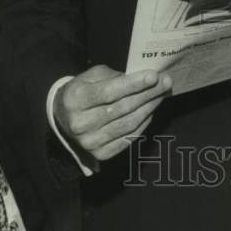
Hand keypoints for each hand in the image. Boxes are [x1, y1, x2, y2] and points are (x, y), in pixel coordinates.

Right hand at [53, 65, 171, 161]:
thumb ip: (115, 76)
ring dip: (149, 108)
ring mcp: (90, 142)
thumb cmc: (83, 90)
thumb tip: (144, 79)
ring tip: (161, 95)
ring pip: (128, 124)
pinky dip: (143, 123)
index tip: (154, 76)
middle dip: (148, 94)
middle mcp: (80, 123)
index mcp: (75, 99)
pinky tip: (150, 111)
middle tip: (166, 83)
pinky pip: (129, 138)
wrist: (64, 117)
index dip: (134, 84)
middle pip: (122, 108)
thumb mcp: (92, 76)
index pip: (109, 92)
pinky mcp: (100, 154)